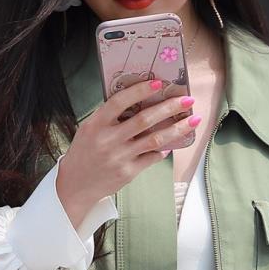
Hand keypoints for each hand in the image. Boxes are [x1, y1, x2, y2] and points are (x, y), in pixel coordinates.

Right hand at [56, 77, 196, 225]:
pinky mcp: (128, 172)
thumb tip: (138, 101)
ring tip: (192, 120)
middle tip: (187, 100)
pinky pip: (152, 157)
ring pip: (154, 139)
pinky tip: (172, 143)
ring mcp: (120, 157)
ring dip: (177, 129)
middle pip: (144, 120)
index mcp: (96, 124)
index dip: (140, 91)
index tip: (159, 83)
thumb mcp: (89, 129)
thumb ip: (109, 117)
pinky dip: (163, 149)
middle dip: (169, 108)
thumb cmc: (84, 153)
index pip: (120, 101)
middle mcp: (109, 140)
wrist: (76, 185)